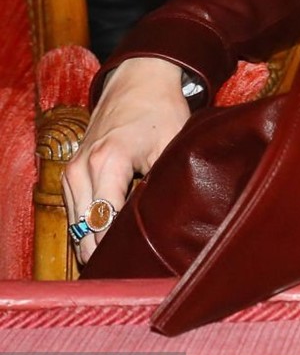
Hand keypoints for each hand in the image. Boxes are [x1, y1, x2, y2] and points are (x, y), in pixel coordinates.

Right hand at [62, 57, 190, 264]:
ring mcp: (72, 172)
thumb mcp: (173, 146)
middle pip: (85, 231)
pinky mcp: (71, 174)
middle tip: (136, 274)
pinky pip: (76, 213)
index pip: (104, 222)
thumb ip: (165, 182)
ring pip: (77, 226)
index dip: (122, 248)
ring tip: (126, 265)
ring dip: (95, 245)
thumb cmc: (161, 111)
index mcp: (107, 162)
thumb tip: (169, 223)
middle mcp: (81, 169)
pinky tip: (111, 245)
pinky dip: (89, 230)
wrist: (139, 80)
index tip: (142, 267)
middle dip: (108, 254)